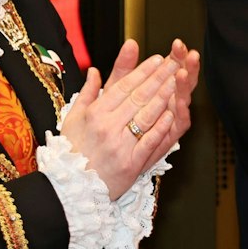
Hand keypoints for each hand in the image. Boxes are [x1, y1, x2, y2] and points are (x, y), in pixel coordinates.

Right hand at [62, 40, 194, 198]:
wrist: (71, 189)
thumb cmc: (72, 152)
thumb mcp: (72, 119)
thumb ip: (87, 93)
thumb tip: (94, 70)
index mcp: (94, 115)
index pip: (123, 87)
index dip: (142, 71)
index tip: (157, 59)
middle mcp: (107, 127)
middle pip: (138, 97)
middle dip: (158, 78)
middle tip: (173, 63)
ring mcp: (120, 146)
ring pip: (146, 116)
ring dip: (164, 97)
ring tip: (176, 82)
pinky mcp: (131, 164)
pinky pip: (149, 141)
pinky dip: (161, 126)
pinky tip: (172, 112)